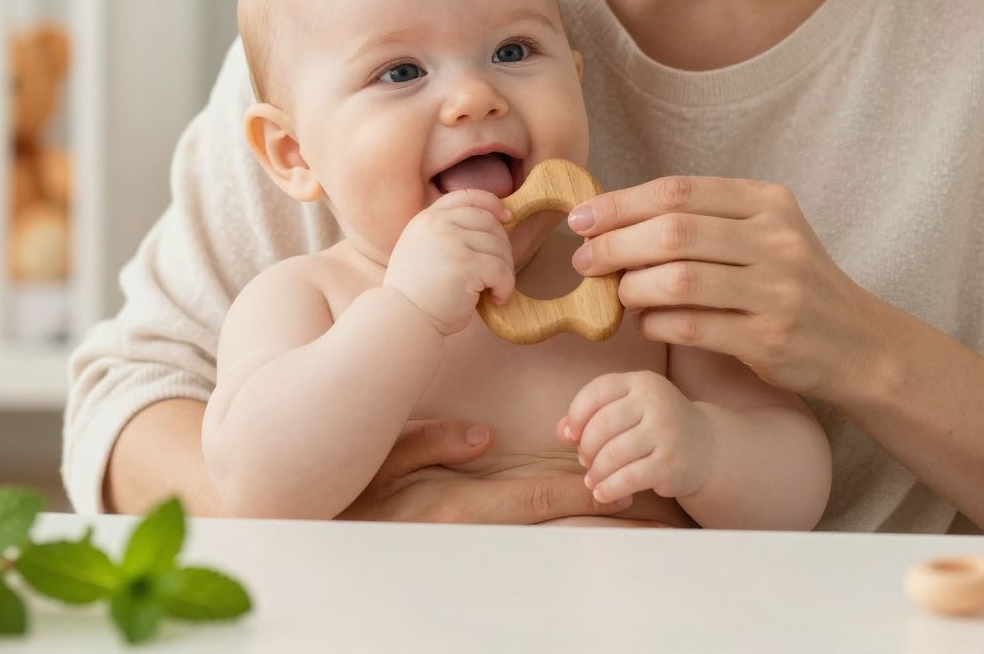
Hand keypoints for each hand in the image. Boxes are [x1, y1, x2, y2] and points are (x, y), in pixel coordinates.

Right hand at [339, 420, 633, 523]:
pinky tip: (586, 536)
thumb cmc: (353, 492)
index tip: (624, 492)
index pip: (533, 500)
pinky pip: (521, 541)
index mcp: (458, 506)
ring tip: (641, 532)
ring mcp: (470, 544)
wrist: (327, 537)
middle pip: (550, 528)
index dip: (581, 496)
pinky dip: (557, 539)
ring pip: (541, 540)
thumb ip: (434, 444)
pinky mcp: (464, 545)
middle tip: (657, 526)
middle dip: (603, 525)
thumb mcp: (386, 458)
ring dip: (588, 537)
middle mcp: (473, 531)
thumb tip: (484, 437)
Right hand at [384, 190, 515, 335]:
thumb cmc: (417, 294)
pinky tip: (496, 299)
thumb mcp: (423, 250)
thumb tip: (494, 224)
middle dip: (503, 247)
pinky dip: (505, 286)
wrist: (402, 319)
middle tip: (500, 273)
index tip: (507, 216)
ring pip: (499, 246)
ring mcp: (451, 241)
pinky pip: (501, 269)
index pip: (467, 196)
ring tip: (495, 290)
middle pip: (489, 222)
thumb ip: (446, 233)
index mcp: (427, 218)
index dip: (491, 203)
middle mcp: (438, 224)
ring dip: (505, 271)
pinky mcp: (465, 264)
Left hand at [557, 371, 715, 504]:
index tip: (570, 436)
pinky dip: (610, 488)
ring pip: (613, 453)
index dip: (576, 414)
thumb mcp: (629, 410)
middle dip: (586, 447)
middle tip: (585, 462)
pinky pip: (629, 477)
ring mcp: (666, 431)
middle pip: (603, 424)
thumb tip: (562, 431)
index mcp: (641, 382)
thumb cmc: (656, 427)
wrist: (706, 446)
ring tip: (593, 480)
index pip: (598, 390)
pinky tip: (604, 493)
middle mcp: (655, 401)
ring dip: (596, 472)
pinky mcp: (671, 462)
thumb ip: (594, 414)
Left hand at [568, 177, 883, 399]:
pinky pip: (690, 325)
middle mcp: (776, 240)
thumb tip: (617, 220)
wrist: (858, 343)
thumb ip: (706, 222)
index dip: (622, 203)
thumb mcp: (767, 234)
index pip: (680, 191)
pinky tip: (644, 323)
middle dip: (615, 244)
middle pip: (673, 231)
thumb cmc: (795, 285)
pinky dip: (655, 323)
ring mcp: (776, 290)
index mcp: (769, 203)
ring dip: (632, 286)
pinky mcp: (768, 338)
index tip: (582, 217)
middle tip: (584, 259)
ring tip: (616, 293)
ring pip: (678, 279)